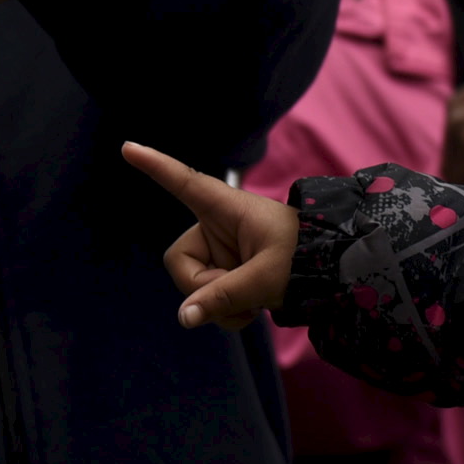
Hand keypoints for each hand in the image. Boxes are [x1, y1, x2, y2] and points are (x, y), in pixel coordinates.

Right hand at [122, 141, 299, 328]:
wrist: (335, 272)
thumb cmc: (306, 259)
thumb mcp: (266, 277)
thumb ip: (224, 296)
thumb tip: (184, 317)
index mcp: (228, 208)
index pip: (186, 183)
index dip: (156, 166)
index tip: (128, 146)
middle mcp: (217, 226)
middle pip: (179, 261)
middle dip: (203, 286)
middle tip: (241, 296)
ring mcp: (221, 251)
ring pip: (193, 287)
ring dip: (220, 305)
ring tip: (255, 305)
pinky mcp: (228, 272)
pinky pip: (208, 300)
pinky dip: (228, 312)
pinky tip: (252, 311)